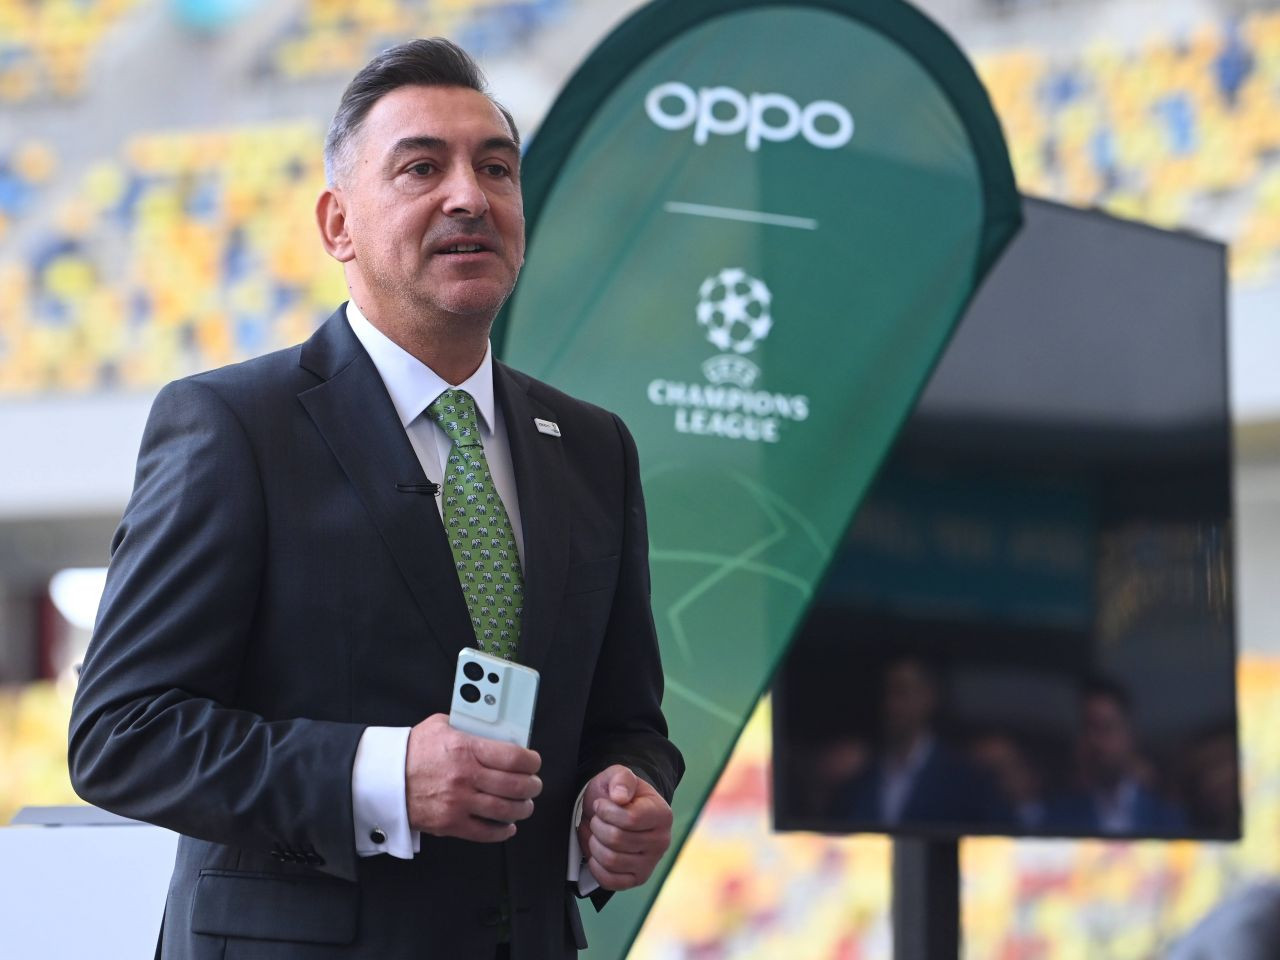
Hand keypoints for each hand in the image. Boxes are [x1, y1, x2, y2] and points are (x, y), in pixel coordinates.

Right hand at [405, 714, 541, 841]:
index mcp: (465, 749)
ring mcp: (459, 802)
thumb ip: (470, 726)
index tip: (534, 762)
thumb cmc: (412, 751)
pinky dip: (503, 831)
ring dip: (523, 808)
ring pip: (506, 810)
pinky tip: (508, 825)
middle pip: (516, 786)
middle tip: (534, 784)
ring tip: (525, 804)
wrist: (384, 778)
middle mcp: (465, 777)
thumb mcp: (442, 725)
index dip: (531, 761)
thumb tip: (495, 729)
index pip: (514, 757)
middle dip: (532, 786)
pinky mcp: (451, 824)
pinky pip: (486, 832)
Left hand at [577, 765, 672, 889]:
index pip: (630, 819)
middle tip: (597, 819)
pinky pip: (610, 881)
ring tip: (596, 833)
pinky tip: (596, 853)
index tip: (601, 804)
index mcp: (662, 814)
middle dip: (598, 826)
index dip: (606, 811)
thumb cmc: (618, 794)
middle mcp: (662, 841)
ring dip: (594, 844)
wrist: (618, 812)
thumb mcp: (619, 776)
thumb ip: (621, 779)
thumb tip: (620, 797)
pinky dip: (596, 866)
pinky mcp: (637, 879)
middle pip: (617, 840)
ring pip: (611, 860)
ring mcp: (651, 863)